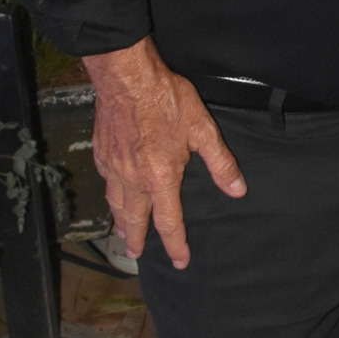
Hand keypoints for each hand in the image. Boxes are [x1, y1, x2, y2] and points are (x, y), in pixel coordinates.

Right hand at [82, 35, 244, 269]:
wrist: (127, 77)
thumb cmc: (165, 99)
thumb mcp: (202, 129)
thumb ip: (220, 163)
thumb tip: (237, 189)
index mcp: (160, 177)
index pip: (169, 221)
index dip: (176, 244)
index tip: (180, 260)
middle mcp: (134, 178)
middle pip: (135, 219)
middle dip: (137, 240)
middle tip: (136, 254)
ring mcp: (114, 166)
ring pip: (116, 203)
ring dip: (121, 221)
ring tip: (124, 232)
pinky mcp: (102, 152)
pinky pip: (106, 182)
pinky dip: (110, 195)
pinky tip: (113, 194)